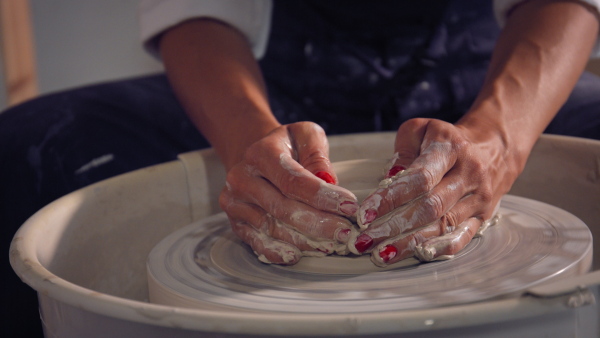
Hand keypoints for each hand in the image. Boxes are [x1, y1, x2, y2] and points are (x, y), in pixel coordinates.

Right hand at [219, 122, 358, 264]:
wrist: (257, 158)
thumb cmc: (288, 147)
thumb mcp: (306, 136)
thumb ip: (317, 155)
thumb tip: (327, 180)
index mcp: (260, 153)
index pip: (292, 180)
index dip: (322, 196)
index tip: (349, 206)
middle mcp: (242, 177)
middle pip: (283, 208)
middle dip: (318, 223)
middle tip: (344, 232)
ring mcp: (235, 202)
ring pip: (272, 227)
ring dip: (303, 240)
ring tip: (330, 245)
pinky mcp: (235, 221)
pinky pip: (256, 241)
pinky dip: (277, 251)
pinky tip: (297, 255)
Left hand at [348, 118, 512, 265]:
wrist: (493, 149)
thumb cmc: (445, 141)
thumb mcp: (422, 130)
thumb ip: (403, 150)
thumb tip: (390, 177)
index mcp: (450, 149)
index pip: (420, 178)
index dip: (391, 197)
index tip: (366, 213)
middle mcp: (468, 174)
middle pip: (429, 206)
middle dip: (393, 226)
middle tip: (366, 239)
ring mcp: (477, 198)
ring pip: (442, 225)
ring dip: (409, 243)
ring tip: (381, 254)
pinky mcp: (482, 217)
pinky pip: (461, 237)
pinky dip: (438, 249)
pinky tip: (416, 256)